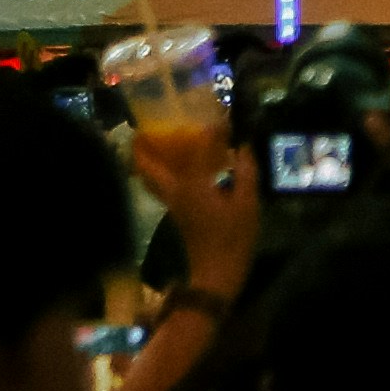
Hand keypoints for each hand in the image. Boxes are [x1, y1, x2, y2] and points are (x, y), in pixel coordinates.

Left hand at [132, 123, 262, 295]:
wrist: (216, 273)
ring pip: (150, 178)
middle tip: (142, 128)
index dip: (209, 130)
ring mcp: (173, 204)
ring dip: (146, 161)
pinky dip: (159, 173)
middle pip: (147, 167)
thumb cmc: (233, 238)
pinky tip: (175, 166)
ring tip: (149, 144)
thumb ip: (246, 172)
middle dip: (141, 148)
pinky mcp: (177, 213)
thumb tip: (243, 147)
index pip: (195, 148)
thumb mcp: (248, 203)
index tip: (220, 116)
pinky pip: (160, 185)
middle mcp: (176, 191)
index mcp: (193, 185)